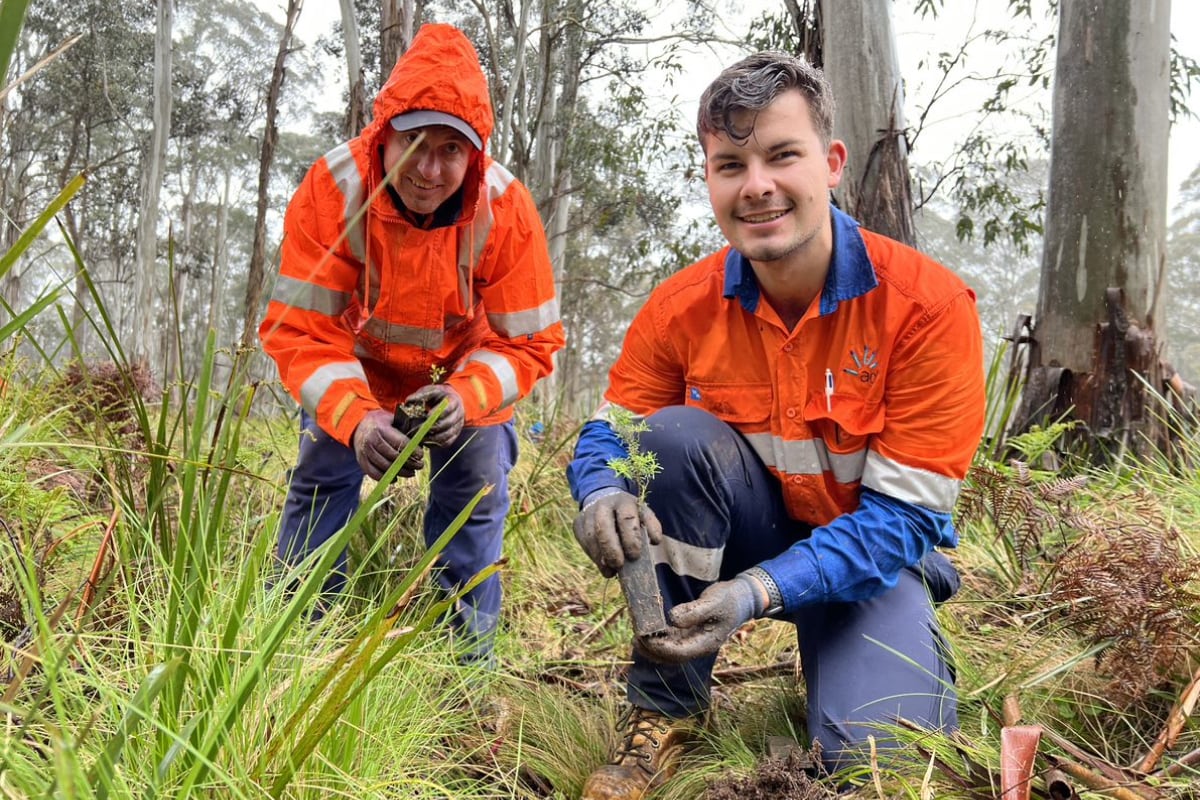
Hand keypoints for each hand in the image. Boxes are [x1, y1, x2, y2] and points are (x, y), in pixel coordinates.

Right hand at [352, 409, 423, 480]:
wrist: (358, 425)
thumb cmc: (380, 422)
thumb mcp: (392, 418)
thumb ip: (405, 426)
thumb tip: (421, 436)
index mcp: (380, 428)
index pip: (399, 442)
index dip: (411, 450)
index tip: (420, 455)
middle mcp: (371, 441)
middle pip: (393, 456)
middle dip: (409, 463)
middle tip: (419, 465)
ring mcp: (365, 452)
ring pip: (385, 467)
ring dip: (400, 472)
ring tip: (411, 472)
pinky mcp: (361, 461)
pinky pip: (374, 474)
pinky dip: (385, 478)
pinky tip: (395, 477)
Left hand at [404, 384, 464, 447]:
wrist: (450, 401)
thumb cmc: (439, 396)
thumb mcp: (431, 391)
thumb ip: (420, 395)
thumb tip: (408, 402)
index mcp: (454, 401)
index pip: (449, 408)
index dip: (438, 413)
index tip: (427, 415)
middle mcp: (458, 414)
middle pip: (447, 423)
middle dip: (432, 427)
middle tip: (417, 430)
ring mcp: (458, 426)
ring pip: (447, 435)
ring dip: (432, 438)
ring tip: (419, 438)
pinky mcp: (454, 435)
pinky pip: (447, 442)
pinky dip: (436, 444)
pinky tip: (425, 442)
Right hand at [571, 489, 662, 577]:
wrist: (603, 499)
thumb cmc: (628, 513)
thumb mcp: (642, 513)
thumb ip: (652, 526)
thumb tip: (655, 541)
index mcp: (623, 501)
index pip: (627, 519)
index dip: (631, 538)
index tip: (635, 555)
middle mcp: (602, 506)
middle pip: (603, 528)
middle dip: (612, 549)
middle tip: (620, 565)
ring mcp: (587, 514)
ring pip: (591, 538)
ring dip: (601, 557)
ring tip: (611, 570)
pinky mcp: (577, 524)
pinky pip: (584, 543)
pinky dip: (594, 557)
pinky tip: (604, 565)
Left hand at [637, 575, 763, 663]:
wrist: (742, 598)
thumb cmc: (729, 599)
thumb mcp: (713, 602)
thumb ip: (694, 611)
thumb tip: (672, 619)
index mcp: (706, 643)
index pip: (679, 652)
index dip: (660, 648)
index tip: (645, 637)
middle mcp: (698, 645)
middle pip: (671, 657)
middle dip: (652, 650)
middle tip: (636, 637)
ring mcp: (694, 640)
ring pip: (669, 651)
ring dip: (653, 647)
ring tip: (637, 636)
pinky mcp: (690, 633)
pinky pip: (671, 641)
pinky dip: (659, 638)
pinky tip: (647, 630)